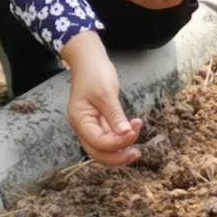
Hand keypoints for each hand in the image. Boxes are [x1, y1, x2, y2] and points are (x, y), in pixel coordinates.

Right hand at [61, 32, 142, 165]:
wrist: (89, 59)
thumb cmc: (94, 72)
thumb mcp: (106, 92)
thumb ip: (115, 115)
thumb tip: (126, 134)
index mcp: (80, 120)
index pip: (99, 142)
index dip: (118, 142)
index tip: (134, 130)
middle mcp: (83, 127)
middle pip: (98, 152)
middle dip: (117, 156)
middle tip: (136, 153)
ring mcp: (90, 126)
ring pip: (103, 149)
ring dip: (119, 150)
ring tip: (136, 148)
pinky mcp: (98, 122)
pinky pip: (108, 139)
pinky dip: (119, 141)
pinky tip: (131, 136)